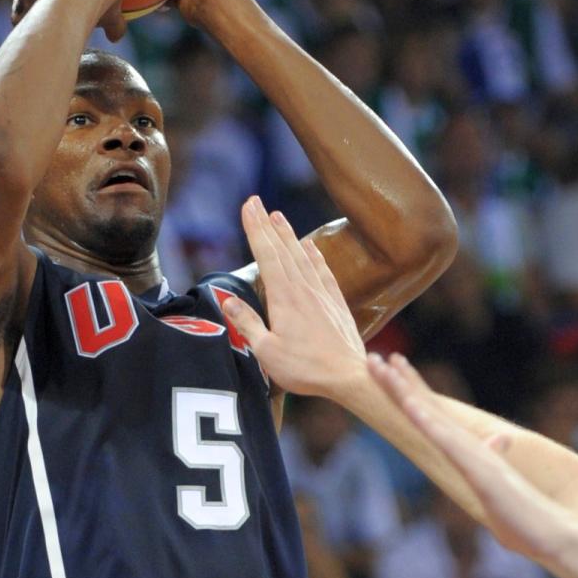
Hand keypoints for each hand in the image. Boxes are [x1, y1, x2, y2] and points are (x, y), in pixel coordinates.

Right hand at [0, 0, 126, 41]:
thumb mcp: (113, 9)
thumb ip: (115, 22)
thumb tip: (118, 36)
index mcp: (57, 13)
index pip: (48, 24)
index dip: (45, 28)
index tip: (44, 28)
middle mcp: (37, 2)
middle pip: (19, 14)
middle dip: (17, 14)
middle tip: (17, 10)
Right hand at [222, 197, 365, 396]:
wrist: (349, 376)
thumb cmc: (305, 369)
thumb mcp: (267, 351)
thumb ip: (247, 323)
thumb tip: (228, 300)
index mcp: (284, 298)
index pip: (266, 254)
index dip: (256, 228)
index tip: (248, 205)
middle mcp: (304, 289)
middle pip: (282, 249)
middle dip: (267, 224)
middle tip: (256, 201)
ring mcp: (322, 294)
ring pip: (302, 256)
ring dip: (289, 234)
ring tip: (278, 216)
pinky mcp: (336, 303)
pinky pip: (323, 271)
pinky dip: (315, 255)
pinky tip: (311, 246)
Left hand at [366, 353, 558, 556]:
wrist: (551, 531)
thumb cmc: (522, 512)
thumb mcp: (497, 482)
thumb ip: (493, 458)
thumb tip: (499, 439)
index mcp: (464, 447)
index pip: (430, 411)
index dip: (410, 389)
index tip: (393, 367)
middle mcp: (464, 443)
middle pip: (424, 405)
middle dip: (398, 381)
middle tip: (373, 356)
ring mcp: (470, 453)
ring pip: (430, 415)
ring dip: (405, 391)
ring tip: (384, 366)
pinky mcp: (476, 468)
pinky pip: (446, 440)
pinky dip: (427, 422)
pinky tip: (410, 405)